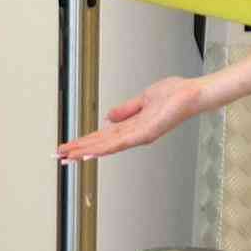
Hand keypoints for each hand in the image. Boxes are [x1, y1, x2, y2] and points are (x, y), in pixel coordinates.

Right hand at [60, 75, 211, 163]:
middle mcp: (134, 135)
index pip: (102, 136)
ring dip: (85, 152)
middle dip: (78, 151)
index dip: (83, 142)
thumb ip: (125, 110)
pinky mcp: (146, 134)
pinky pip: (120, 143)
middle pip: (100, 145)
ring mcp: (139, 136)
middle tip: (59, 157)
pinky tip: (91, 153)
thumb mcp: (143, 99)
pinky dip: (104, 148)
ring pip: (106, 147)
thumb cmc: (175, 94)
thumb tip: (108, 118)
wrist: (192, 94)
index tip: (67, 147)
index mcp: (132, 126)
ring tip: (68, 157)